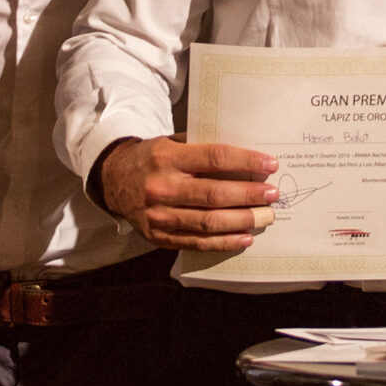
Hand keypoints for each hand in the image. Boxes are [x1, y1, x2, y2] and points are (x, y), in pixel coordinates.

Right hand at [99, 135, 277, 250]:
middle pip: (215, 194)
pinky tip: (245, 237)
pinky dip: (224, 242)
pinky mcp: (158, 236)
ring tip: (265, 217)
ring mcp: (159, 215)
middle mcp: (162, 187)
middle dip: (249, 195)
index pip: (215, 158)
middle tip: (272, 194)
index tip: (269, 164)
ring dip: (242, 220)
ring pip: (208, 221)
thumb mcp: (170, 143)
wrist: (113, 180)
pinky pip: (197, 242)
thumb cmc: (151, 159)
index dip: (245, 161)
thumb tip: (245, 158)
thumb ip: (201, 148)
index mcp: (167, 157)